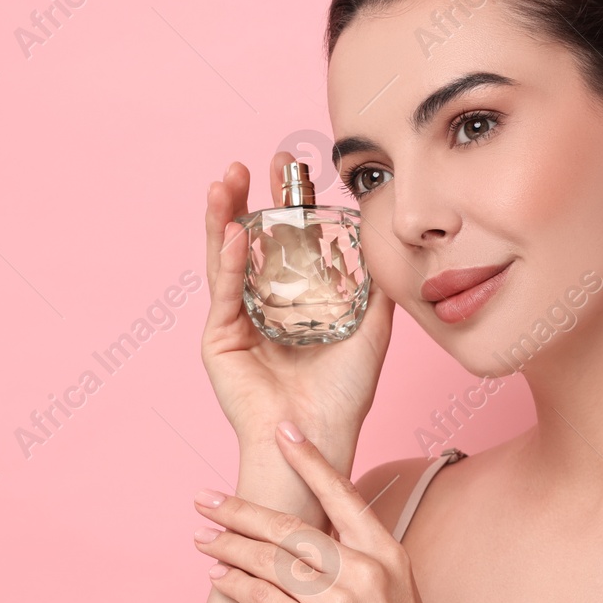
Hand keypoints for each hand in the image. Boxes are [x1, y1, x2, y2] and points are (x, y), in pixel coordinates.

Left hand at [191, 420, 453, 602]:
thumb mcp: (400, 596)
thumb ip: (364, 563)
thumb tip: (320, 540)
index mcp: (388, 554)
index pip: (341, 493)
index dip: (309, 459)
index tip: (283, 430)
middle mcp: (362, 570)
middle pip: (289, 526)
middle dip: (240, 509)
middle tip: (205, 497)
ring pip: (267, 560)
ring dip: (228, 546)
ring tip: (202, 537)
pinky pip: (259, 600)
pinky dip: (233, 585)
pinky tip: (217, 577)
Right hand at [201, 154, 395, 465]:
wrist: (320, 439)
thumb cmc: (343, 397)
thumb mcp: (369, 331)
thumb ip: (373, 290)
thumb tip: (383, 247)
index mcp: (290, 300)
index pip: (282, 240)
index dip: (284, 204)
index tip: (290, 167)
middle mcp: (259, 306)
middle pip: (248, 240)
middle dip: (246, 199)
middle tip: (250, 163)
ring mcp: (235, 321)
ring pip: (225, 258)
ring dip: (222, 217)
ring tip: (224, 181)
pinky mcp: (219, 341)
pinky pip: (224, 292)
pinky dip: (227, 260)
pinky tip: (232, 231)